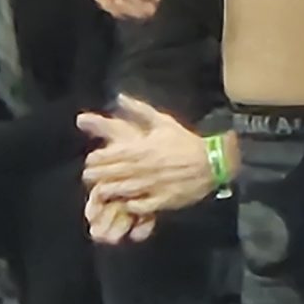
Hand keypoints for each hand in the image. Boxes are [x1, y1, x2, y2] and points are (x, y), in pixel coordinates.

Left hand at [79, 94, 213, 238]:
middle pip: (108, 175)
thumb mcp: (163, 122)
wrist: (212, 162)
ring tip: (101, 193)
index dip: (94, 160)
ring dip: (108, 192)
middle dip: (95, 177)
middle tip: (91, 178)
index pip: (106, 156)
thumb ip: (139, 110)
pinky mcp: (161, 200)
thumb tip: (120, 97)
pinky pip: (137, 206)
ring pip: (119, 191)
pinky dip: (128, 205)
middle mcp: (142, 168)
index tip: (92, 161)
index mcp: (140, 148)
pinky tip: (123, 203)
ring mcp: (151, 185)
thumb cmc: (185, 142)